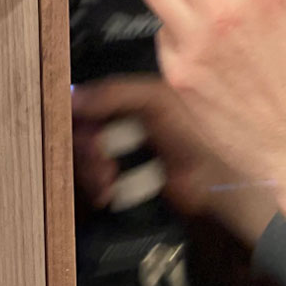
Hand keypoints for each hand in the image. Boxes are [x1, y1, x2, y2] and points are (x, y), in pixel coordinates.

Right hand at [69, 74, 276, 245]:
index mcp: (132, 97)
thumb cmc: (194, 136)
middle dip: (85, 151)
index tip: (77, 131)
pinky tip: (108, 192)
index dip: (77, 117)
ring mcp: (122, 153)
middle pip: (81, 133)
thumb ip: (115, 93)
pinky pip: (94, 182)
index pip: (86, 101)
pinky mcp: (122, 181)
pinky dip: (97, 187)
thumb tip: (73, 97)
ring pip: (84, 160)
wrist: (212, 184)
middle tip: (100, 163)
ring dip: (90, 172)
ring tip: (107, 183)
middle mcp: (124, 122)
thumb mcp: (157, 101)